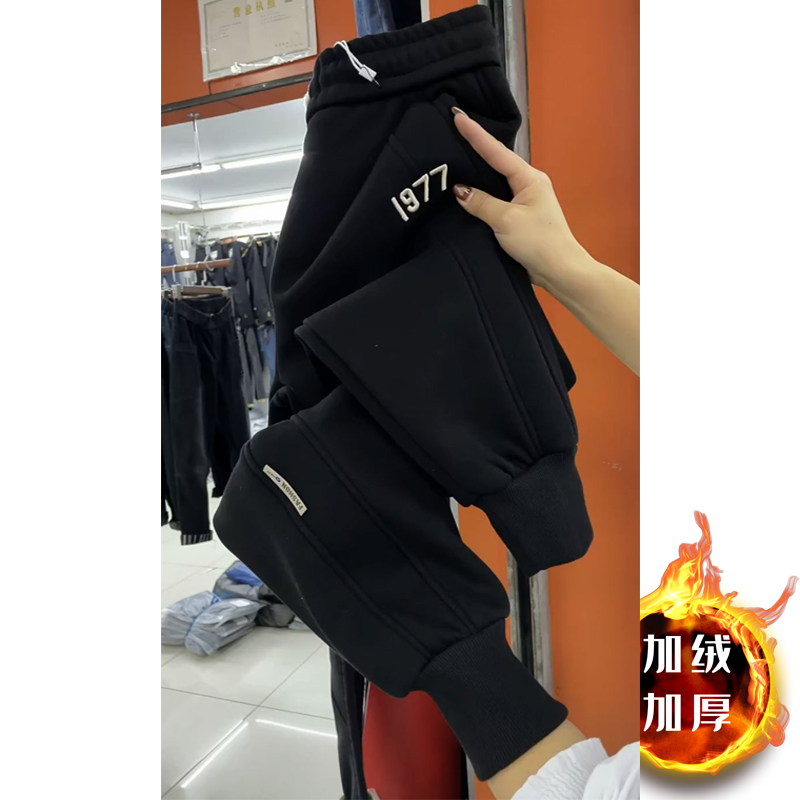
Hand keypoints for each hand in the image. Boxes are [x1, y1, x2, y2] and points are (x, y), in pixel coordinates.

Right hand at [451, 108, 586, 290]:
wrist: (560, 272)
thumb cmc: (539, 242)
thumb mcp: (506, 220)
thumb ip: (481, 203)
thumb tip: (459, 189)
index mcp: (529, 178)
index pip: (497, 152)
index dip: (476, 134)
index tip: (457, 116)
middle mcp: (527, 185)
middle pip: (496, 163)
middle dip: (475, 149)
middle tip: (451, 132)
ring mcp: (523, 202)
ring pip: (494, 183)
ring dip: (476, 174)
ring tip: (453, 159)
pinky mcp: (517, 219)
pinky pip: (494, 201)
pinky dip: (480, 196)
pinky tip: (465, 195)